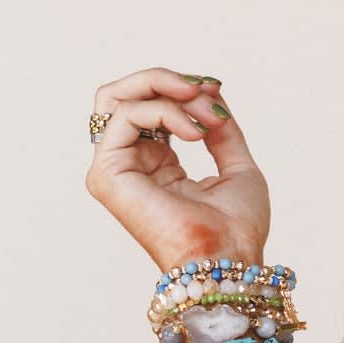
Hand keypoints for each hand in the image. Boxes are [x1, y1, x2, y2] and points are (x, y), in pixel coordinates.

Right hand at [85, 66, 270, 274]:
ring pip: (118, 98)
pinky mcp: (106, 174)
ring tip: (206, 117)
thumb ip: (219, 127)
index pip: (149, 106)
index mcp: (156, 165)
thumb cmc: (237, 229)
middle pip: (123, 95)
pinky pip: (125, 116)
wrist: (230, 261)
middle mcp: (129, 165)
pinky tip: (195, 133)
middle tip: (205, 89)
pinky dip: (164, 111)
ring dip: (169, 93)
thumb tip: (209, 90)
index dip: (181, 90)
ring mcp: (113, 170)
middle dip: (167, 81)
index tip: (216, 91)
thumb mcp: (237, 165)